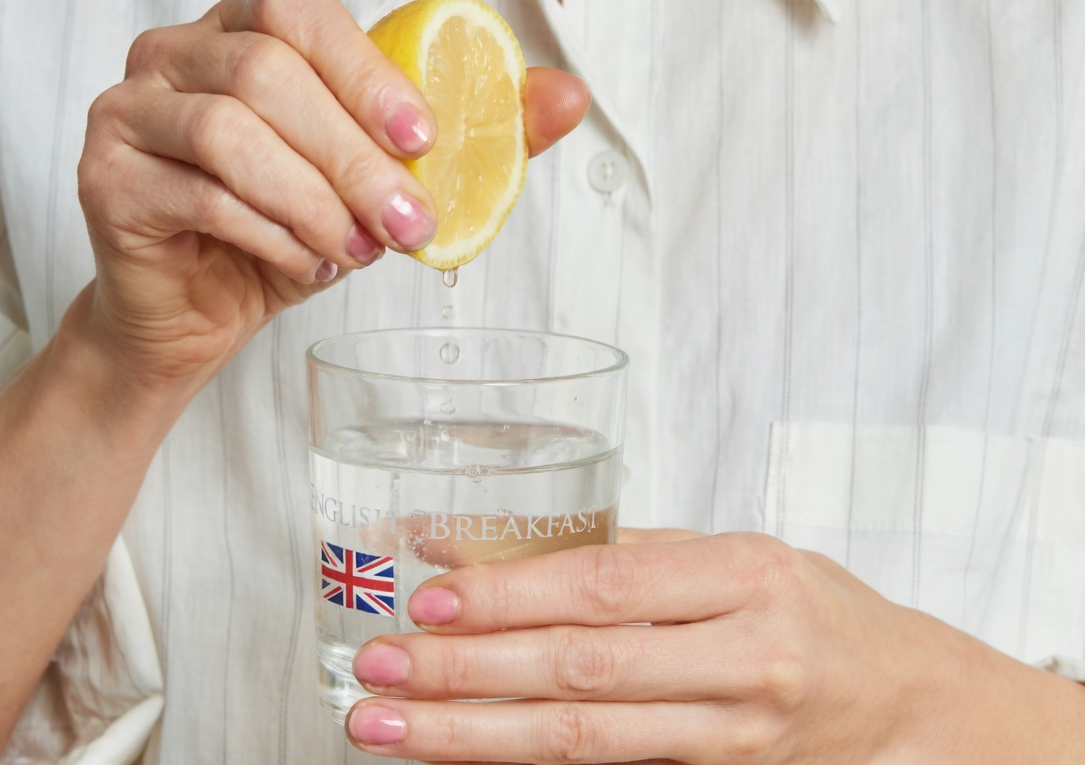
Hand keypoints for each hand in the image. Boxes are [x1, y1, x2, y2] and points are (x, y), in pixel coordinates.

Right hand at [76, 0, 587, 388]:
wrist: (198, 313)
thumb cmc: (287, 233)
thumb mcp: (381, 183)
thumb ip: (471, 136)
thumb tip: (569, 97)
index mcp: (242, 31)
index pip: (297, 8)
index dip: (365, 68)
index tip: (425, 140)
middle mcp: (176, 54)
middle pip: (266, 72)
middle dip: (354, 157)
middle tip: (409, 225)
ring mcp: (130, 110)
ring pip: (228, 132)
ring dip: (314, 200)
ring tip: (358, 250)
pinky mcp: (107, 177)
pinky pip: (198, 194)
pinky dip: (271, 236)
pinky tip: (307, 264)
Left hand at [346, 529, 1084, 762]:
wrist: (907, 701)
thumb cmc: (811, 609)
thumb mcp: (736, 553)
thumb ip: (624, 551)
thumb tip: (489, 542)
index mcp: (746, 576)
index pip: (607, 586)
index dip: (511, 594)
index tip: (428, 597)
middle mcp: (745, 658)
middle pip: (582, 671)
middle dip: (466, 673)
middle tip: (376, 671)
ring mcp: (736, 734)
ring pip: (585, 741)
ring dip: (474, 735)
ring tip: (388, 727)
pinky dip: (530, 764)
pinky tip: (466, 755)